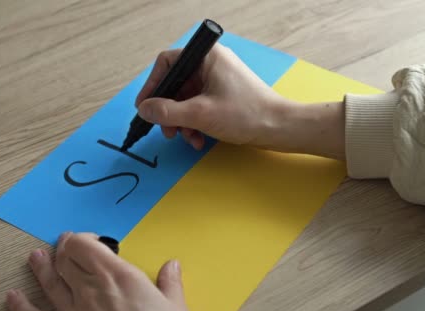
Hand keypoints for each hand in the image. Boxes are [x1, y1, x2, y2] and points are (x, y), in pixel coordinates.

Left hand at [6, 232, 192, 310]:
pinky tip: (12, 298)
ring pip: (49, 283)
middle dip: (63, 250)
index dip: (81, 238)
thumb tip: (172, 266)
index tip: (88, 240)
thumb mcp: (175, 309)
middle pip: (66, 260)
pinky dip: (20, 307)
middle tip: (62, 246)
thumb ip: (170, 284)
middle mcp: (91, 290)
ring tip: (35, 258)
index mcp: (119, 277)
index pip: (86, 245)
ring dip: (40, 268)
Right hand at [136, 43, 283, 150]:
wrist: (280, 128)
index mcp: (207, 57)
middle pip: (176, 84)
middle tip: (166, 129)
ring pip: (186, 99)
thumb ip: (167, 112)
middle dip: (169, 110)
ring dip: (182, 121)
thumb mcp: (200, 114)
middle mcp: (212, 65)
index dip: (153, 85)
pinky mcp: (224, 97)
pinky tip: (198, 139)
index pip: (168, 63)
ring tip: (186, 137)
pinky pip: (199, 107)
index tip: (145, 106)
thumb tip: (145, 109)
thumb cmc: (248, 114)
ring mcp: (218, 81)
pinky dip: (195, 123)